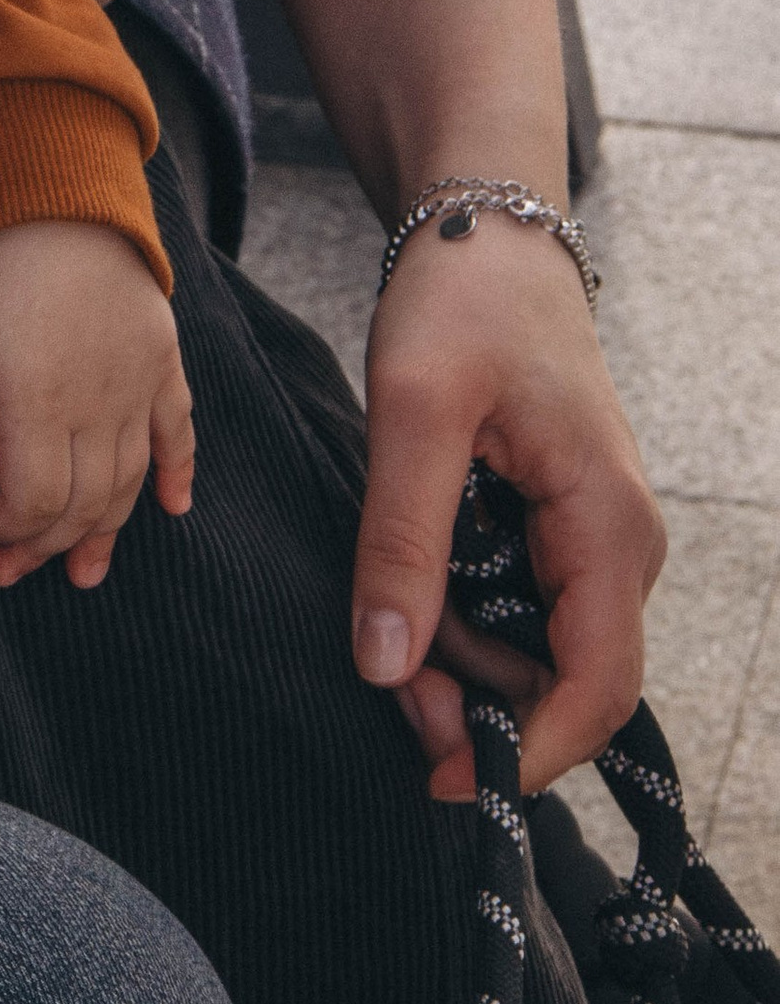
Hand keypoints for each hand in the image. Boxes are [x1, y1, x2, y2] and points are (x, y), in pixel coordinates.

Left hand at [0, 220, 194, 589]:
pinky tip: (172, 509)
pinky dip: (177, 474)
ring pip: (130, 482)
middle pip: (84, 504)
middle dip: (44, 546)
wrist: (57, 193)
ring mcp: (138, 385)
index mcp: (39, 402)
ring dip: (105, 532)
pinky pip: (180, 431)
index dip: (6, 528)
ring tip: (82, 571)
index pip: (35, 500)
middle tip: (10, 570)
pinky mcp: (163, 361)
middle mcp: (98, 405)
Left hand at [355, 215, 663, 798]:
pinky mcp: (559, 526)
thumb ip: (400, 539)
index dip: (524, 751)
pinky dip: (465, 622)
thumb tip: (385, 667)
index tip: (438, 777)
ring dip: (465, 667)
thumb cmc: (459, 300)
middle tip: (384, 682)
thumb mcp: (412, 412)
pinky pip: (523, 609)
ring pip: (540, 653)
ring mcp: (595, 538)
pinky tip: (411, 592)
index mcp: (608, 525)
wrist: (483, 226)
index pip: (595, 689)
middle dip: (478, 709)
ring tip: (385, 629)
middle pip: (565, 684)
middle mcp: (620, 544)